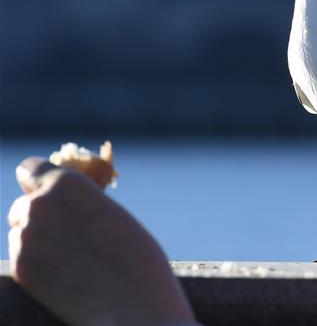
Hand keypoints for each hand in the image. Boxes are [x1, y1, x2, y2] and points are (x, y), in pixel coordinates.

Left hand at [8, 157, 196, 325]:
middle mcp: (38, 206)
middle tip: (67, 236)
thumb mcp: (113, 216)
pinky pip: (23, 260)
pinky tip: (66, 278)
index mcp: (67, 183)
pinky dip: (38, 266)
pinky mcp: (21, 271)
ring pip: (21, 234)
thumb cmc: (138, 260)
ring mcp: (25, 239)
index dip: (39, 182)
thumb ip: (83, 205)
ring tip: (73, 260)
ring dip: (38, 241)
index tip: (47, 193)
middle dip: (40, 217)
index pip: (31, 168)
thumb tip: (65, 208)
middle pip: (24, 205)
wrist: (133, 306)